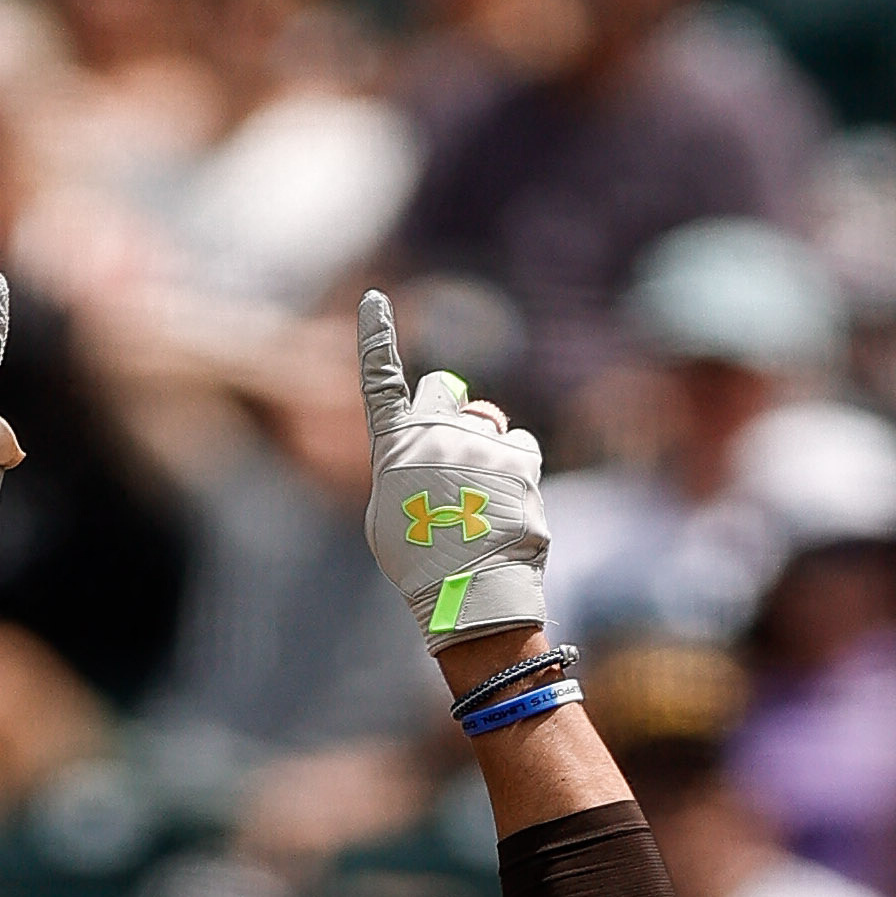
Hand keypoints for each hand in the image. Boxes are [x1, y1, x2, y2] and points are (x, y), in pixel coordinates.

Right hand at [356, 288, 547, 647]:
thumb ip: (404, 466)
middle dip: (451, 411)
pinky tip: (508, 505)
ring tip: (483, 501)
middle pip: (445, 389)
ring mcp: (477, 442)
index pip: (380, 382)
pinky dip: (518, 469)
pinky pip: (521, 446)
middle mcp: (433, 433)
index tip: (374, 301)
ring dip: (487, 448)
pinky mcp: (518, 458)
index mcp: (394, 448)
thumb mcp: (389, 517)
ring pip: (487, 422)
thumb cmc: (422, 565)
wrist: (469, 595)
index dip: (375, 338)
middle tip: (456, 457)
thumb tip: (430, 443)